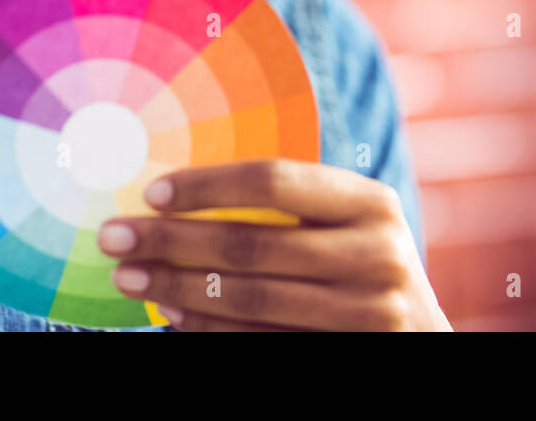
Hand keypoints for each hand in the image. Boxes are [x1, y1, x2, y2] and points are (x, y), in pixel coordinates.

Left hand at [96, 158, 452, 330]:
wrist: (421, 341)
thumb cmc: (363, 269)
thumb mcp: (347, 226)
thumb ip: (290, 209)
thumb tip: (174, 196)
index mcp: (373, 203)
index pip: (277, 180)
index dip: (208, 185)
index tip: (150, 192)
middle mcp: (379, 254)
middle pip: (253, 244)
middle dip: (172, 240)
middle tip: (113, 237)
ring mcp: (370, 314)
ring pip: (251, 300)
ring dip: (177, 289)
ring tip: (127, 278)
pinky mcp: (349, 355)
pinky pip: (260, 343)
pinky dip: (207, 330)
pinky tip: (171, 316)